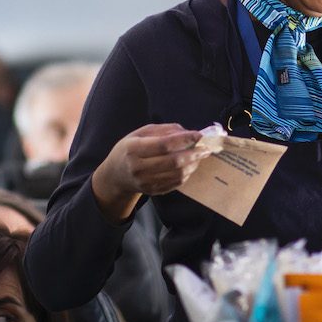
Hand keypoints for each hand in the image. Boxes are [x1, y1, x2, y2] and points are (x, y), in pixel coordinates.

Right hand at [91, 123, 211, 221]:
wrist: (116, 176)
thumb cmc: (129, 150)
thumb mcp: (140, 133)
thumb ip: (163, 130)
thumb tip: (186, 131)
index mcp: (133, 149)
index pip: (163, 144)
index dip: (184, 139)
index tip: (198, 135)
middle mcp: (138, 167)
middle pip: (173, 161)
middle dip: (194, 153)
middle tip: (206, 148)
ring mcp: (146, 182)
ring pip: (178, 174)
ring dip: (194, 164)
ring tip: (200, 155)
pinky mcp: (153, 191)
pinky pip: (177, 183)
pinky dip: (188, 173)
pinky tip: (190, 165)